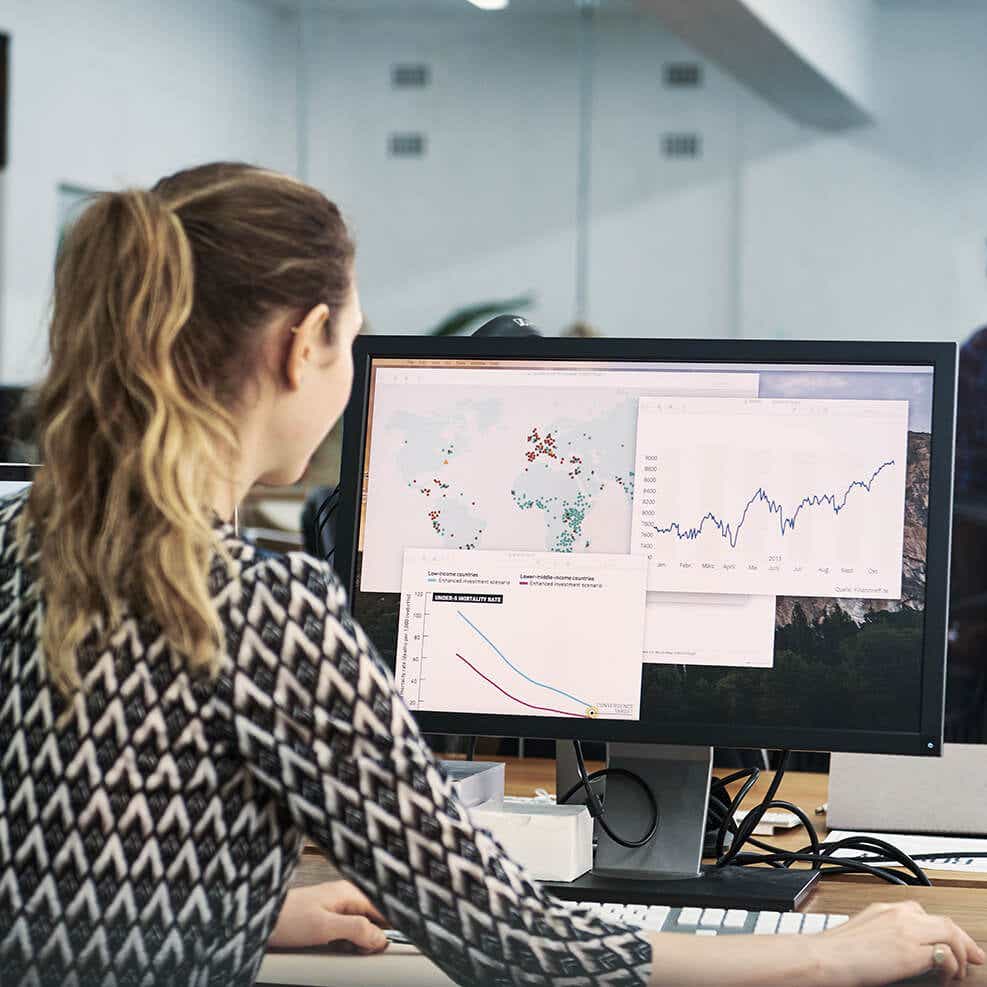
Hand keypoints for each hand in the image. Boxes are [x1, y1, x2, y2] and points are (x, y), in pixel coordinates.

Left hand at [268, 880, 388, 952]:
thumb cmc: (286, 918)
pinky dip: (348, 941)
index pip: (384, 907)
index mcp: (349, 892)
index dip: (391, 925)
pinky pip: (348, 930)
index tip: (393, 943)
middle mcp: (345, 895)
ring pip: (361, 925)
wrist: (258, 918)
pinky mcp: (327, 917)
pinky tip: (341, 948)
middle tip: (366, 950)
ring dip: (360, 940)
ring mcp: (336, 906)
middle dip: (374, 935)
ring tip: (351, 949)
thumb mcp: (325, 927)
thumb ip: (356, 929)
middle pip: (374, 917)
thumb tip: (381, 937)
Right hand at [809, 901, 984, 986]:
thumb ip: (883, 934)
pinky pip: (945, 954)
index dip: (944, 929)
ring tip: (960, 972)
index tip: (952, 943)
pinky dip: (952, 966)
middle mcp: (897, 914)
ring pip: (949, 932)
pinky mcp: (909, 950)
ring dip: (961, 954)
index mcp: (884, 909)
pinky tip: (946, 977)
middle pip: (944, 921)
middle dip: (964, 941)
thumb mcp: (862, 933)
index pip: (923, 912)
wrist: (824, 956)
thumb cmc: (836, 951)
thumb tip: (899, 949)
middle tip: (975, 957)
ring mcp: (905, 930)